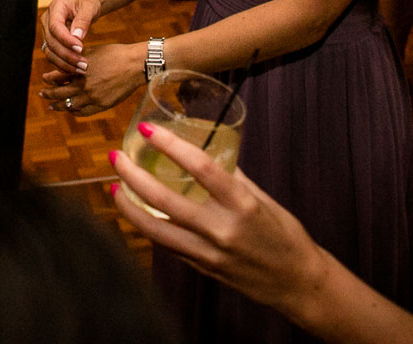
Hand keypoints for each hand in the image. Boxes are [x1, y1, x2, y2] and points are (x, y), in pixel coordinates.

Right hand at [39, 0, 101, 78]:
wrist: (84, 4)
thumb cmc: (87, 3)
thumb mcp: (89, 7)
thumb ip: (83, 20)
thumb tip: (77, 37)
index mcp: (55, 8)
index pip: (55, 27)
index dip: (66, 40)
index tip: (80, 48)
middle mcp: (47, 20)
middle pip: (51, 42)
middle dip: (67, 55)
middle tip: (84, 64)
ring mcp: (46, 32)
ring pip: (50, 52)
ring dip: (64, 63)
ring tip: (82, 69)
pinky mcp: (50, 42)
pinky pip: (53, 56)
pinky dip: (62, 65)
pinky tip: (75, 70)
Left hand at [39, 39, 143, 115]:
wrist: (135, 64)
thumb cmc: (114, 54)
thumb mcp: (91, 52)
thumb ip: (75, 60)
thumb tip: (60, 65)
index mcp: (79, 69)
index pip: (57, 77)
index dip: (49, 80)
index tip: (45, 80)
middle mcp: (83, 84)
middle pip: (60, 93)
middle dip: (49, 94)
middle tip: (42, 94)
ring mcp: (93, 96)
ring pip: (70, 105)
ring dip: (59, 106)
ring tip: (52, 106)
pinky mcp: (102, 105)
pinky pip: (84, 112)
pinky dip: (75, 111)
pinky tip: (71, 110)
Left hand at [111, 123, 332, 319]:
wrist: (297, 282)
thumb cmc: (284, 235)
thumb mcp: (261, 198)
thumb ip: (231, 177)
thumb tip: (205, 151)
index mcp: (242, 203)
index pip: (200, 166)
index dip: (170, 144)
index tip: (147, 129)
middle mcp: (222, 229)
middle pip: (164, 199)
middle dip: (133, 176)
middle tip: (116, 157)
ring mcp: (209, 253)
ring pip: (155, 229)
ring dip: (129, 207)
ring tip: (115, 188)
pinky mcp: (202, 269)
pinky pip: (167, 245)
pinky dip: (148, 227)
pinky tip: (136, 214)